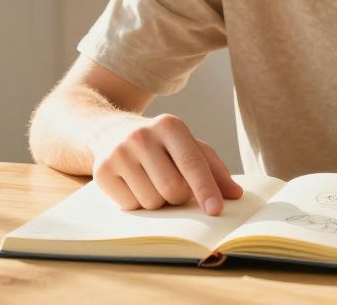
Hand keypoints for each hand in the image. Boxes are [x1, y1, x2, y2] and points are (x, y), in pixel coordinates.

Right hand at [88, 113, 243, 215]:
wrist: (110, 131)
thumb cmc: (160, 144)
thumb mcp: (188, 146)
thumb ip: (214, 168)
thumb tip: (235, 194)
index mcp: (170, 125)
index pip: (192, 163)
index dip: (205, 189)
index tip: (216, 211)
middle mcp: (142, 136)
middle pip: (172, 189)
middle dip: (180, 197)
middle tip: (175, 187)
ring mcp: (119, 153)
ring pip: (151, 201)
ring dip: (159, 202)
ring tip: (152, 182)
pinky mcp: (101, 171)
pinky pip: (130, 206)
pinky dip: (138, 203)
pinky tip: (134, 184)